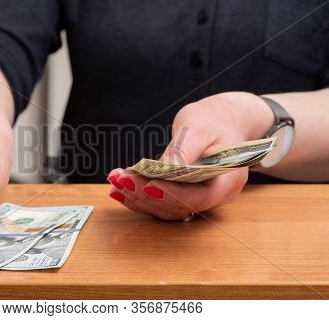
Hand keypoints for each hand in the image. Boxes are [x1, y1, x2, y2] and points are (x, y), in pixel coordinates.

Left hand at [107, 92, 273, 219]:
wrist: (222, 120)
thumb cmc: (214, 120)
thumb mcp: (199, 127)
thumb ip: (182, 151)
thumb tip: (161, 170)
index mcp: (229, 179)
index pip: (198, 197)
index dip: (170, 195)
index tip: (146, 185)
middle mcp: (217, 194)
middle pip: (179, 206)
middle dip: (146, 196)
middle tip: (121, 181)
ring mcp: (201, 197)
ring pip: (168, 208)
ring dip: (138, 198)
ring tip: (116, 183)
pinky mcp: (187, 195)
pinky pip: (163, 202)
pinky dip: (140, 197)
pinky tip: (120, 190)